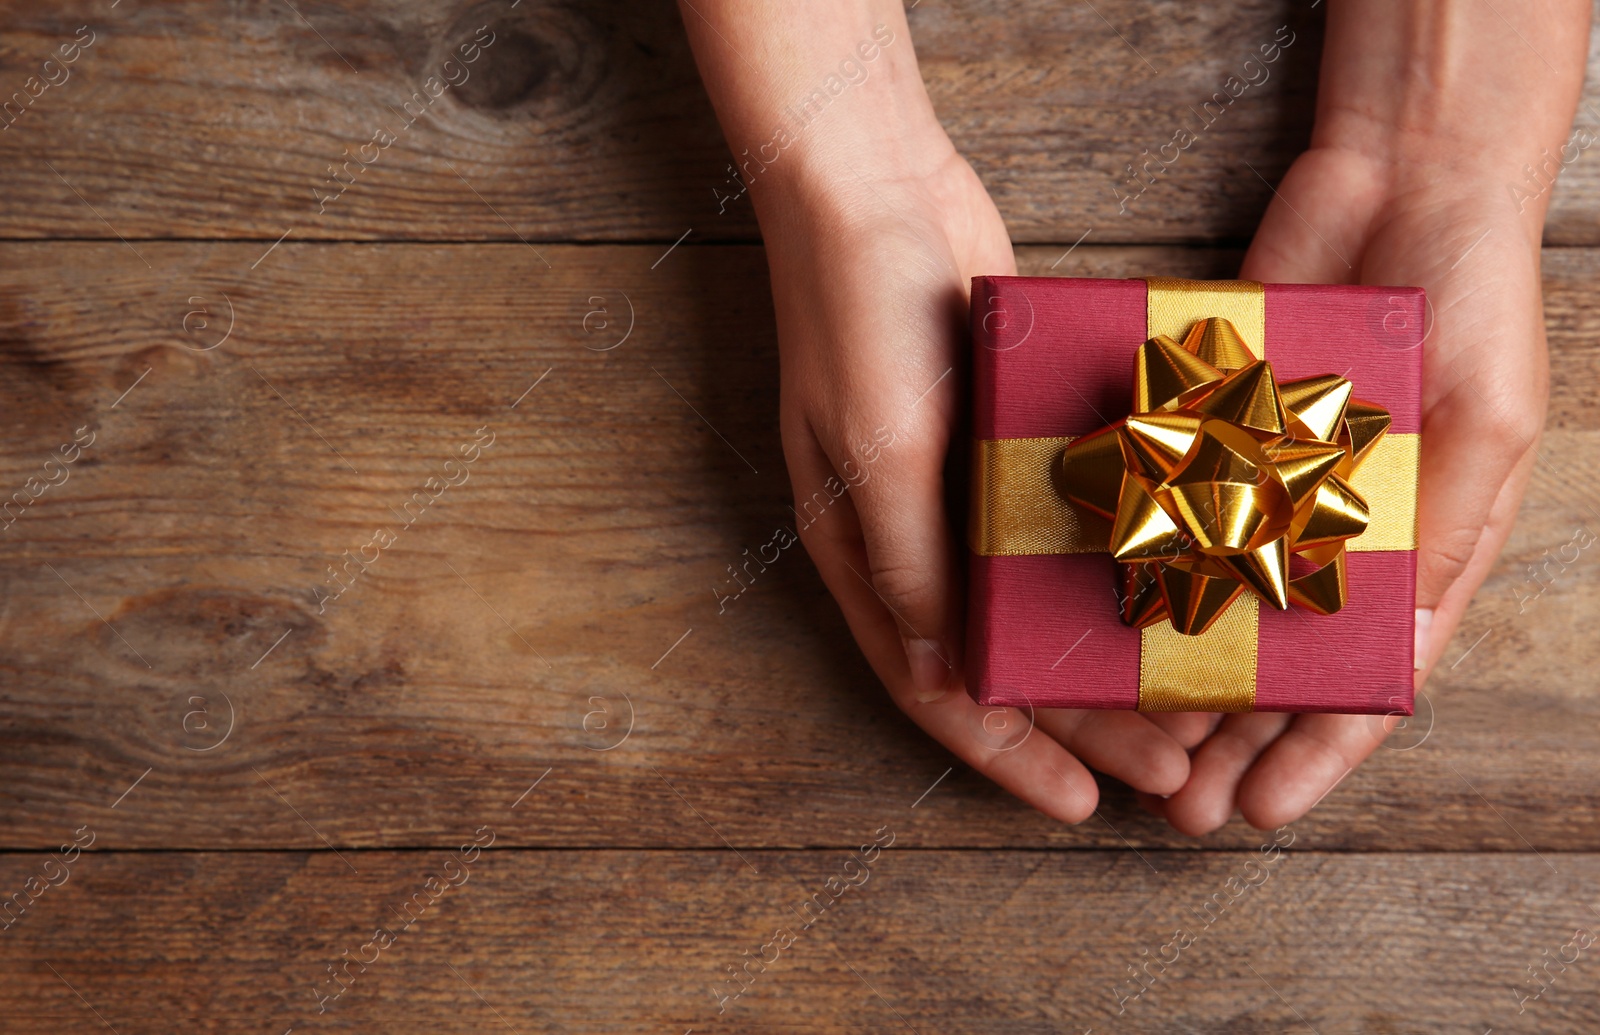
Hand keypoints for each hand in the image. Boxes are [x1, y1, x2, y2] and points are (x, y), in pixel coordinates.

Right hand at [760, 86, 1192, 822]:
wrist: (874, 189)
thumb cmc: (854, 319)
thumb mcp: (877, 451)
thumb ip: (912, 563)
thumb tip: (944, 678)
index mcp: (864, 553)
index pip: (935, 686)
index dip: (1005, 755)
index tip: (1081, 804)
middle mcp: (913, 534)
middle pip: (1001, 655)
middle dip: (1081, 719)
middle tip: (1171, 765)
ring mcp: (962, 486)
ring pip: (1040, 600)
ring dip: (1105, 653)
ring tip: (1188, 703)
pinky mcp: (1006, 437)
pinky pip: (1061, 526)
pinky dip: (1108, 565)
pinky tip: (1171, 589)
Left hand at [1145, 0, 1587, 834]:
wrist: (1403, 176)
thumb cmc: (1473, 298)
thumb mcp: (1483, 418)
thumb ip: (1438, 525)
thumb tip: (1398, 636)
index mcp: (1420, 550)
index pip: (1368, 680)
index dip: (1318, 753)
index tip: (1262, 811)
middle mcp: (1336, 535)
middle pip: (1276, 663)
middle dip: (1230, 739)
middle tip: (1175, 804)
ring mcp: (1266, 490)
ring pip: (1210, 606)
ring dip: (1173, 677)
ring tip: (1125, 739)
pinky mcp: (1209, 437)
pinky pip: (1168, 518)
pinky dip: (1140, 568)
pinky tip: (1098, 618)